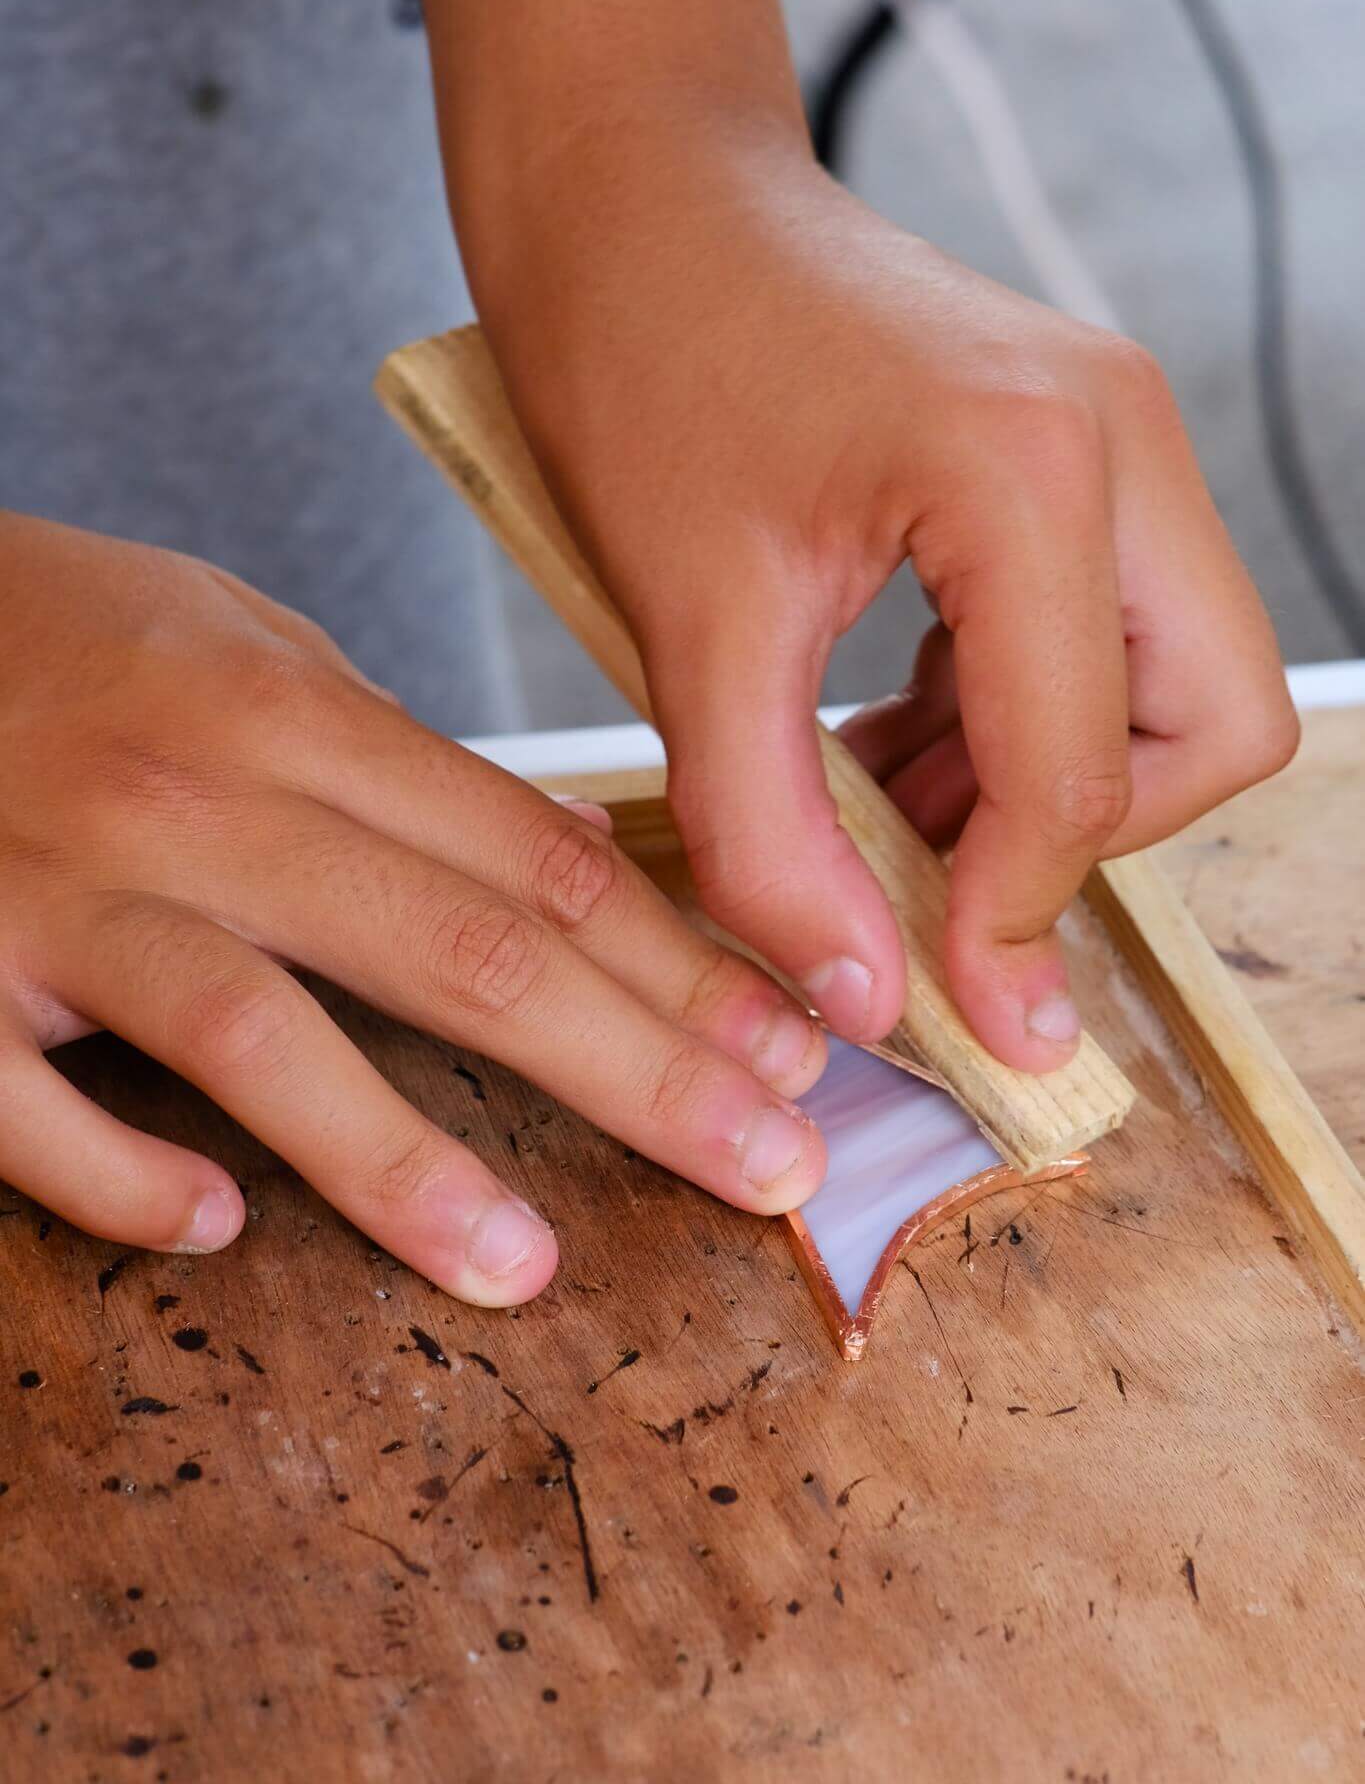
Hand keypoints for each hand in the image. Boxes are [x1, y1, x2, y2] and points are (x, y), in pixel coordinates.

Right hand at [0, 516, 826, 1298]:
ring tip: (531, 1266)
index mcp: (288, 715)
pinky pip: (32, 1114)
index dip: (679, 962)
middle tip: (770, 1164)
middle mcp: (197, 802)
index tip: (789, 1040)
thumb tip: (554, 855)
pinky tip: (215, 1227)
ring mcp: (66, 898)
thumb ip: (391, 753)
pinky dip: (125, 1179)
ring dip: (409, 1171)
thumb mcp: (248, 643)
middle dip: (640, 1069)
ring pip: (264, 1043)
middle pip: (458, 951)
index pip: (532, 858)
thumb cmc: (70, 634)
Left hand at [485, 131, 1297, 1070]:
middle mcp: (1120, 437)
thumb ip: (775, 837)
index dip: (1011, 914)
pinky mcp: (1081, 443)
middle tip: (932, 875)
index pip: (1088, 772)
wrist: (636, 196)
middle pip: (1213, 725)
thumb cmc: (642, 361)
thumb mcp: (690, 629)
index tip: (933, 995)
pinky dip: (1019, 716)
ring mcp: (1116, 430)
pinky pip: (1109, 629)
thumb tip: (868, 997)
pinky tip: (887, 737)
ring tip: (875, 807)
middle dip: (1086, 834)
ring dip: (1043, 780)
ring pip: (1178, 683)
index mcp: (1034, 470)